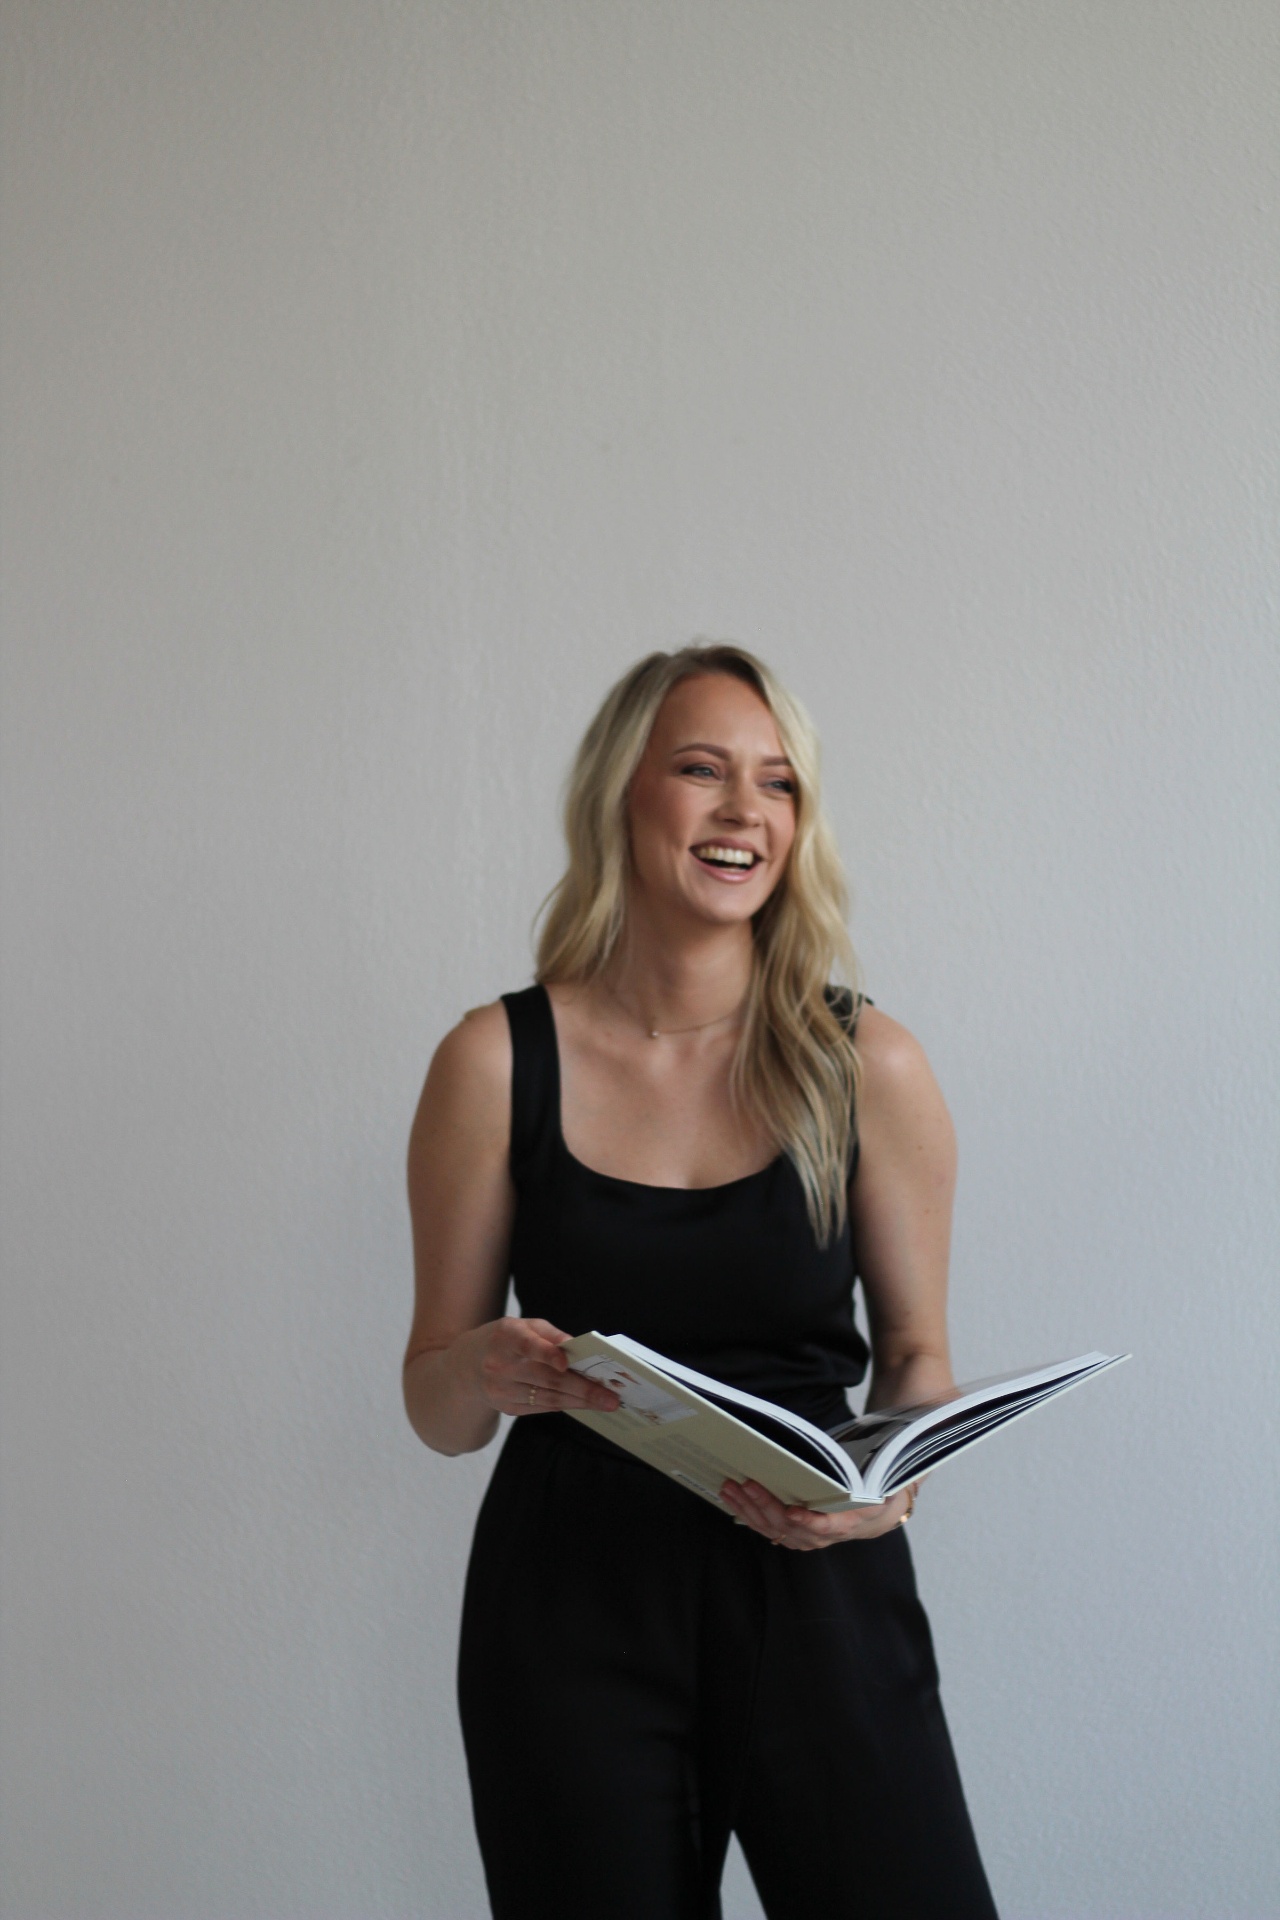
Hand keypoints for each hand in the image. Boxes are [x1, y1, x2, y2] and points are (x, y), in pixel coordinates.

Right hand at [459, 1317, 620, 1418]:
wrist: (467, 1367)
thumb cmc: (506, 1340)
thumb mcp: (524, 1326)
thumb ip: (550, 1335)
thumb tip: (577, 1349)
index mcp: (505, 1337)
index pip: (526, 1345)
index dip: (546, 1353)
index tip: (566, 1363)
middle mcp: (499, 1365)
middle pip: (546, 1379)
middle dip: (582, 1389)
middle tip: (610, 1396)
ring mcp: (501, 1390)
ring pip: (547, 1398)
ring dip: (580, 1402)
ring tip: (605, 1403)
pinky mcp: (506, 1407)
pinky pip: (541, 1408)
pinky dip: (566, 1406)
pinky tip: (584, 1404)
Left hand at [719, 1477, 918, 1548]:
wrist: (873, 1517)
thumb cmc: (872, 1495)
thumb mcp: (879, 1489)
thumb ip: (866, 1483)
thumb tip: (848, 1466)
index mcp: (846, 1523)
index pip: (826, 1527)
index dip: (810, 1522)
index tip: (793, 1511)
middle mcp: (821, 1537)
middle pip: (789, 1525)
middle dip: (766, 1504)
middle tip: (747, 1483)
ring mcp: (803, 1539)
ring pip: (772, 1528)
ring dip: (749, 1508)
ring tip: (730, 1487)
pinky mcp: (790, 1536)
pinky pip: (765, 1527)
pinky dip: (746, 1513)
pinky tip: (730, 1498)